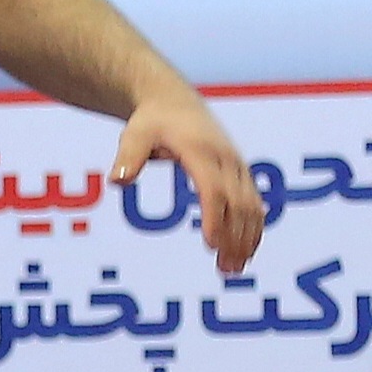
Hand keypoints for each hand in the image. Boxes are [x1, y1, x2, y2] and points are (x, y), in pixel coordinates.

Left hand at [111, 81, 263, 273]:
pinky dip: (253, 227)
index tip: (210, 246)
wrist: (174, 101)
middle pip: (238, 203)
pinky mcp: (241, 171)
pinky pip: (253, 202)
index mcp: (200, 150)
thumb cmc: (152, 121)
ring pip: (251, 205)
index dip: (214, 218)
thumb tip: (118, 179)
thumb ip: (128, 156)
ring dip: (247, 238)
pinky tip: (245, 253)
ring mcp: (237, 165)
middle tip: (225, 270)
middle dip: (234, 237)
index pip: (213, 189)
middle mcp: (225, 158)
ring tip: (233, 269)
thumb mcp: (134, 133)